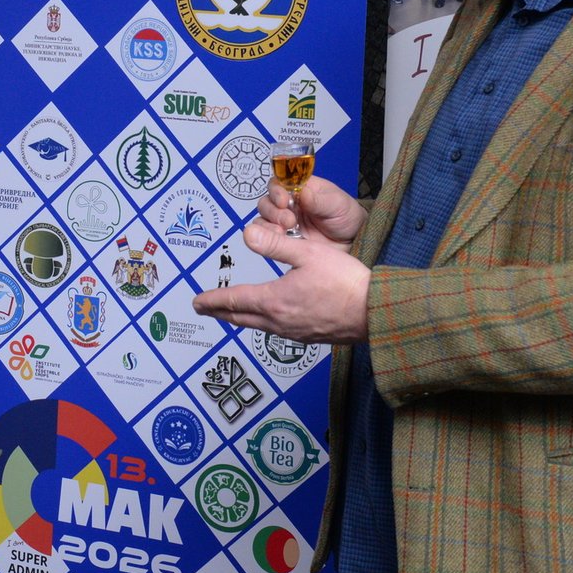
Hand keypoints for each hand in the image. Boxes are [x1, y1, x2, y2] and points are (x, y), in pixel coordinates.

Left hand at [192, 219, 368, 343]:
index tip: (196, 302)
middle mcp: (280, 321)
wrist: (376, 312)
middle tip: (204, 309)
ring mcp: (294, 333)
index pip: (233, 301)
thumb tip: (248, 235)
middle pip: (240, 318)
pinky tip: (269, 318)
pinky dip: (262, 323)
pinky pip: (276, 331)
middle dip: (220, 312)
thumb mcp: (308, 253)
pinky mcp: (309, 337)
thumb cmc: (346, 282)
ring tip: (230, 312)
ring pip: (258, 326)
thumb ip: (276, 244)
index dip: (212, 300)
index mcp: (275, 301)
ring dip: (240, 318)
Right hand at [256, 174, 364, 246]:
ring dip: (269, 224)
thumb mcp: (337, 204)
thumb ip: (319, 200)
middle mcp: (290, 204)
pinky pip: (268, 237)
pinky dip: (268, 238)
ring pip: (264, 219)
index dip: (277, 190)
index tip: (283, 200)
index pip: (279, 182)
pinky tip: (280, 241)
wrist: (354, 242)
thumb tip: (302, 192)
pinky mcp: (285, 240)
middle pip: (267, 201)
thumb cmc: (347, 216)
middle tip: (289, 220)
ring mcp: (286, 223)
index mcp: (301, 188)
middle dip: (273, 210)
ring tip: (284, 231)